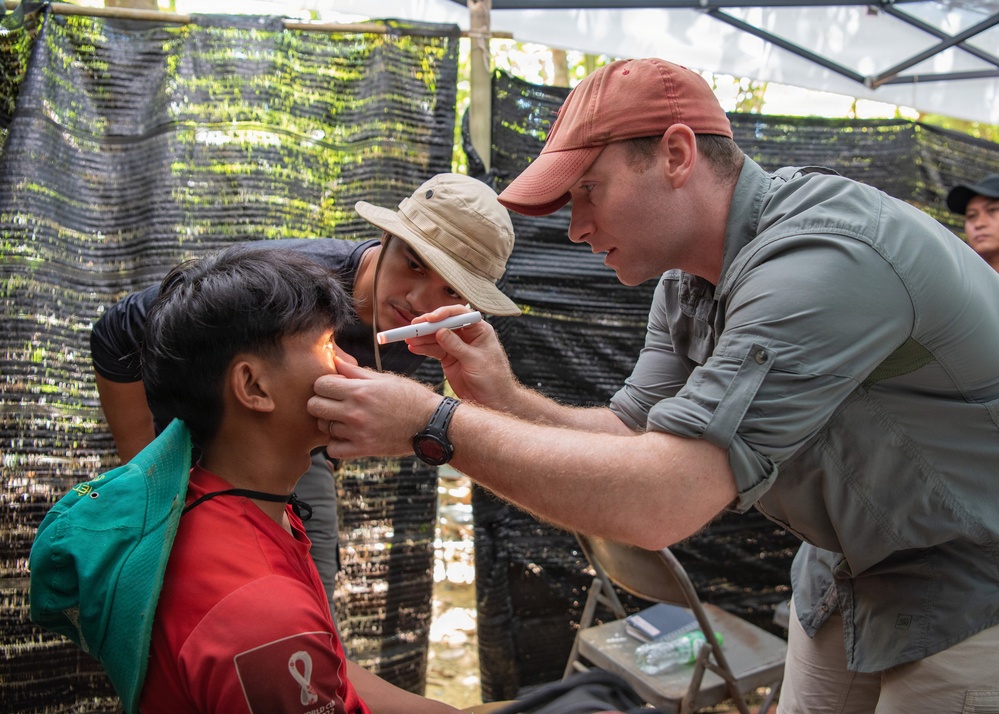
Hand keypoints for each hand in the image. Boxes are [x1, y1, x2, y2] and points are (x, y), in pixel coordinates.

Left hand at [308, 358, 441, 459]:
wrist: (430, 423)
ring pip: (323, 427)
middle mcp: (355, 411)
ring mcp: (358, 432)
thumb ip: (355, 372)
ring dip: (330, 422)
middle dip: (320, 402)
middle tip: (333, 403)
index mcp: (360, 390)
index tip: (333, 387)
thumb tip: (335, 361)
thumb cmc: (409, 397)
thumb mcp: (384, 379)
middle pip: (314, 406)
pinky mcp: (363, 449)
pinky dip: (336, 444)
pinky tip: (347, 436)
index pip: (320, 385)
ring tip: (344, 419)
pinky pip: (333, 449)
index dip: (324, 384)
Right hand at [403, 307, 518, 408]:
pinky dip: (423, 348)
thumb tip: (440, 331)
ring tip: (408, 339)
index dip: (443, 314)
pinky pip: (434, 350)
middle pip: (444, 324)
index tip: (430, 319)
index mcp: (479, 330)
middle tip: (413, 327)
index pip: (459, 315)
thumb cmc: (493, 379)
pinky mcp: (449, 358)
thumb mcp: (475, 361)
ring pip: (436, 337)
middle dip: (428, 325)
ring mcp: (457, 347)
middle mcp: (467, 335)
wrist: (493, 401)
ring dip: (422, 338)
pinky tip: (413, 348)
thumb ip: (457, 346)